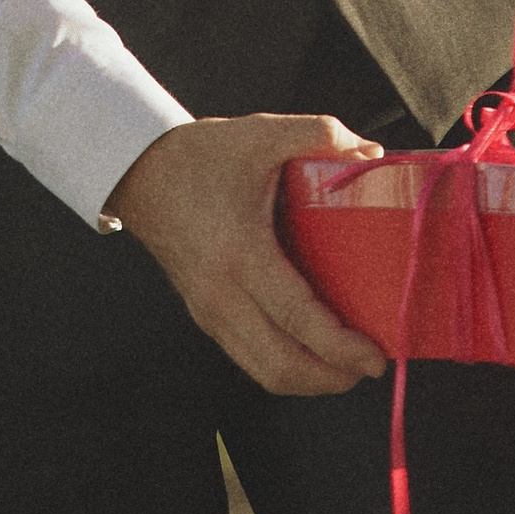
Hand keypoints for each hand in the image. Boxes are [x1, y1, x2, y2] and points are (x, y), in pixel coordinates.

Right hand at [102, 113, 386, 394]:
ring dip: (309, 380)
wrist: (139, 172)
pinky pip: (249, 358)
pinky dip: (284, 365)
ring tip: (345, 366)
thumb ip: (318, 134)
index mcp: (241, 253)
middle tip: (369, 366)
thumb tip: (369, 153)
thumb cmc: (199, 156)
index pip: (297, 318)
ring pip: (264, 372)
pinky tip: (308, 349)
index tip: (375, 355)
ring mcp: (209, 311)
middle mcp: (222, 294)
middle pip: (282, 365)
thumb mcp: (260, 134)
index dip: (340, 346)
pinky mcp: (204, 315)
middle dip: (332, 377)